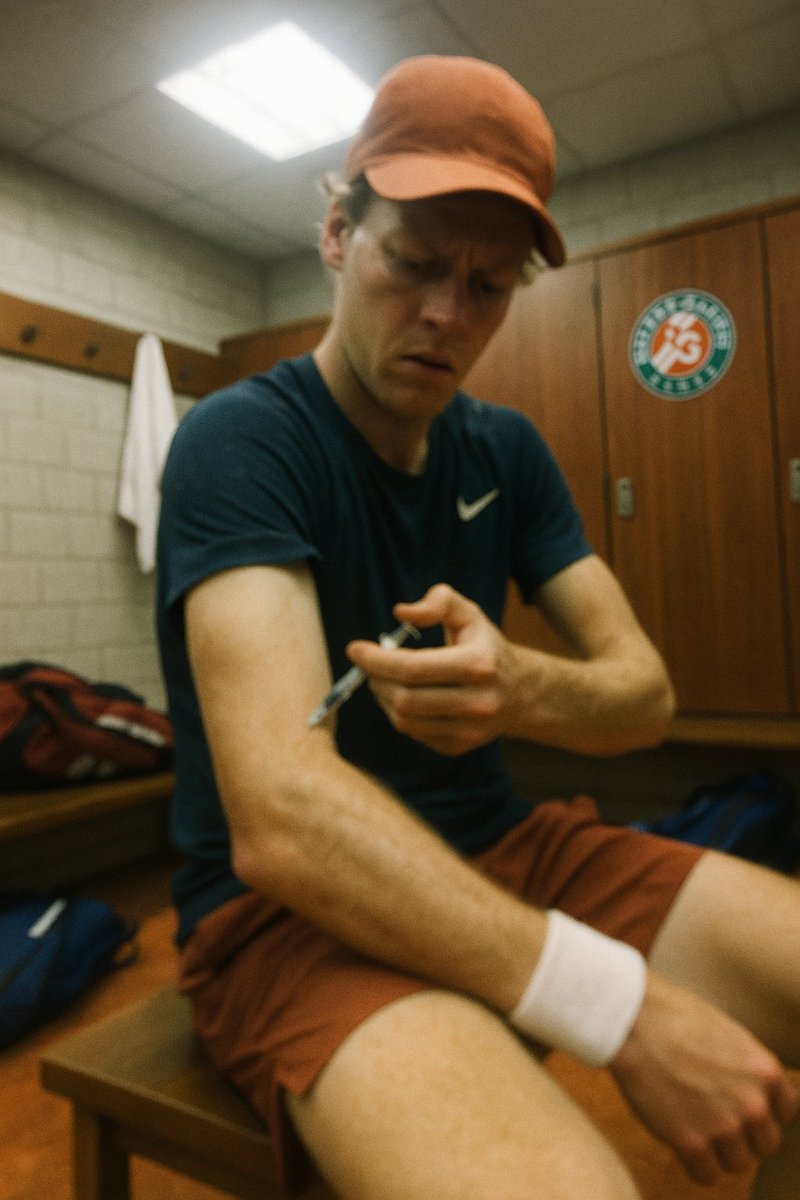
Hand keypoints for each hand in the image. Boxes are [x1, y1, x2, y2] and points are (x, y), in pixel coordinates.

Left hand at [346, 585, 509, 755]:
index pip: (413, 668)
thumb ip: (438, 601)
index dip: (377, 660)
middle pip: (405, 699)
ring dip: (382, 698)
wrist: (519, 692)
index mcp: (479, 665)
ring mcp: (469, 730)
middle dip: (376, 679)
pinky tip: (401, 696)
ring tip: (382, 679)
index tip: (355, 649)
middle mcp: (478, 702)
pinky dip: (398, 714)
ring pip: (404, 720)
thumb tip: (401, 613)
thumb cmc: (484, 647)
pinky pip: (413, 733)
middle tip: (368, 665)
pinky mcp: (458, 746)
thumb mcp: (469, 614)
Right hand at [611, 972, 797, 1183]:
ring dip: (719, 1151)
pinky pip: (707, 1176)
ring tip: (694, 1125)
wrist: (632, 1018)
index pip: (785, 1112)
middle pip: (765, 1144)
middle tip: (714, 1117)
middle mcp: (753, 1103)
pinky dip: (695, 1164)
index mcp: (765, 1071)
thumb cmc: (673, 1016)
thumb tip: (754, 1094)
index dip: (761, 1109)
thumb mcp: (728, 1033)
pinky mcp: (690, 1142)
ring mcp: (723, 1125)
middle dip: (744, 1135)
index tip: (738, 1103)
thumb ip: (747, 1068)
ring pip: (737, 1163)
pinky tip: (681, 1140)